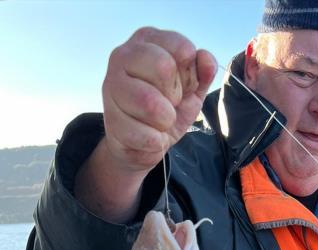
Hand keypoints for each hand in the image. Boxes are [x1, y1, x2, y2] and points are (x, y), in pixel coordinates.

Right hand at [102, 28, 216, 174]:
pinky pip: (146, 134)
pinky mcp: (110, 118)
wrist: (142, 143)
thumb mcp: (191, 89)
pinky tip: (148, 135)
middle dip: (176, 95)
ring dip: (165, 121)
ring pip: (151, 103)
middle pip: (164, 67)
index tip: (181, 86)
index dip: (189, 76)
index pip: (183, 49)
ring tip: (159, 121)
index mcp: (147, 39)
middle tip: (169, 104)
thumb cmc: (166, 107)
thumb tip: (207, 61)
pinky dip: (155, 141)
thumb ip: (202, 73)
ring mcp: (112, 85)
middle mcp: (123, 55)